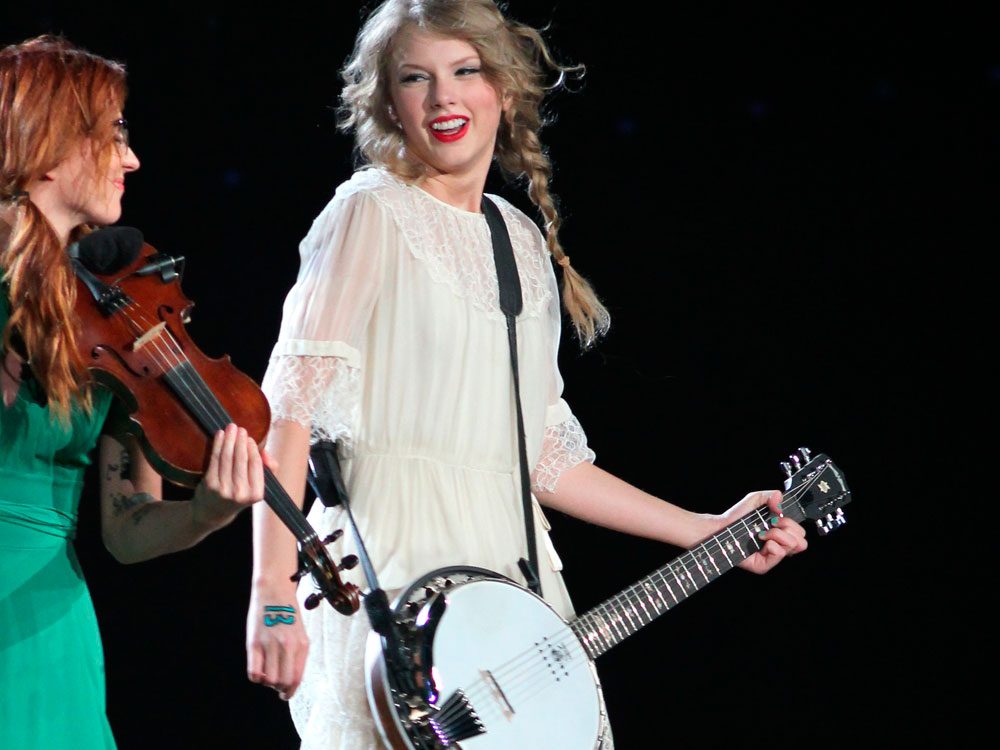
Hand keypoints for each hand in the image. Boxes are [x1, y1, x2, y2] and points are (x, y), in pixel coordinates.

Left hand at [191, 424, 272, 531]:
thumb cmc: (239, 494)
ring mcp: (224, 489)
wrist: (214, 512)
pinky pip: (215, 459)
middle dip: (240, 441)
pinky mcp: (210, 484)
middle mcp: (240, 493)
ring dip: (229, 439)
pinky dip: (218, 445)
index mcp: (256, 494)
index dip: (253, 449)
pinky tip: (220, 435)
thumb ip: (269, 469)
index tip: (250, 438)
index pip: (256, 465)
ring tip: (231, 427)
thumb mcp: (258, 487)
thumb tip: (265, 453)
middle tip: (240, 429)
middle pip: (241, 460)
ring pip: (227, 458)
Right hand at [247, 583, 308, 699]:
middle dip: (279, 688)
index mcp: (302, 645)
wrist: (275, 591)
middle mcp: (287, 646)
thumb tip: (290, 680)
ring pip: (269, 680)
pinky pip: (253, 672)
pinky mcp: (254, 643)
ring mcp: (270, 645)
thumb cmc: (288, 613)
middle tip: (275, 684)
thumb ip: (297, 654)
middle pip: (283, 682)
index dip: (290, 691)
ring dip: (267, 682)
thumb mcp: (300, 633)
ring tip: (267, 673)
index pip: (296, 678)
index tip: (285, 694)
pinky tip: (258, 670)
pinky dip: (255, 677)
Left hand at [715, 490, 807, 574]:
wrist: (722, 527)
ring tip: (762, 532)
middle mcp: (779, 546)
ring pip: (794, 547)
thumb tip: (780, 499)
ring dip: (778, 535)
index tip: (776, 517)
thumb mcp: (756, 499)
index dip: (791, 523)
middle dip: (787, 529)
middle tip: (770, 525)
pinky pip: (779, 554)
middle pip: (802, 542)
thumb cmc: (738, 516)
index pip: (801, 533)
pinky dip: (771, 544)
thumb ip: (771, 495)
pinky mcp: (764, 565)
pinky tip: (760, 540)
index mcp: (781, 533)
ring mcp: (772, 557)